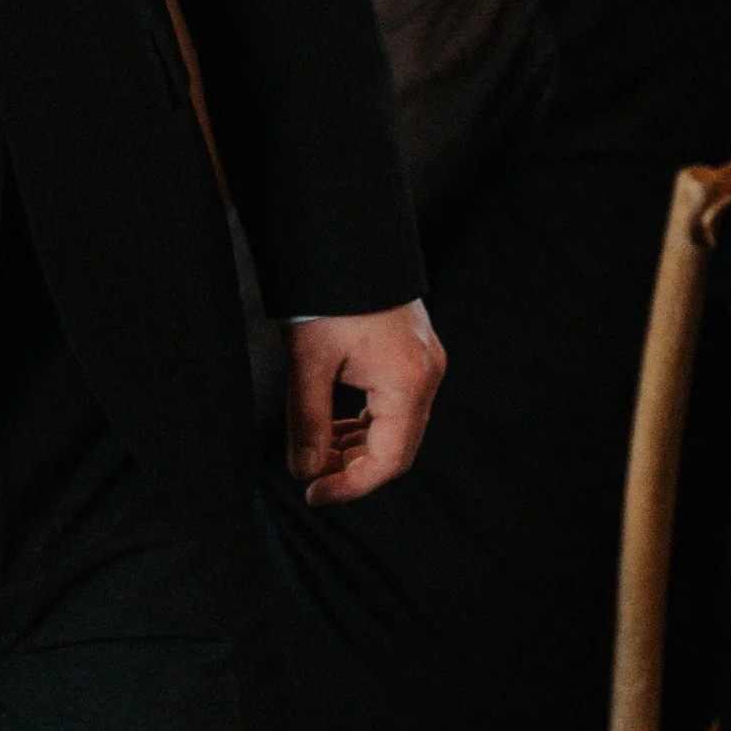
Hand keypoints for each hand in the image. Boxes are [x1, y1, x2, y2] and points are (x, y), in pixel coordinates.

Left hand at [285, 302, 442, 506]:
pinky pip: (394, 403)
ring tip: (316, 453)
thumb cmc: (325, 293)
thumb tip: (304, 471)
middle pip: (397, 447)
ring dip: (358, 446)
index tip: (312, 494)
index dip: (351, 485)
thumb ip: (307, 421)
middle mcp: (427, 374)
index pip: (389, 460)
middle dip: (353, 468)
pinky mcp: (413, 353)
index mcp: (408, 381)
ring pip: (396, 426)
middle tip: (310, 478)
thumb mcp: (307, 359)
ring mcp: (424, 362)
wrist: (342, 236)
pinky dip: (366, 421)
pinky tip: (334, 426)